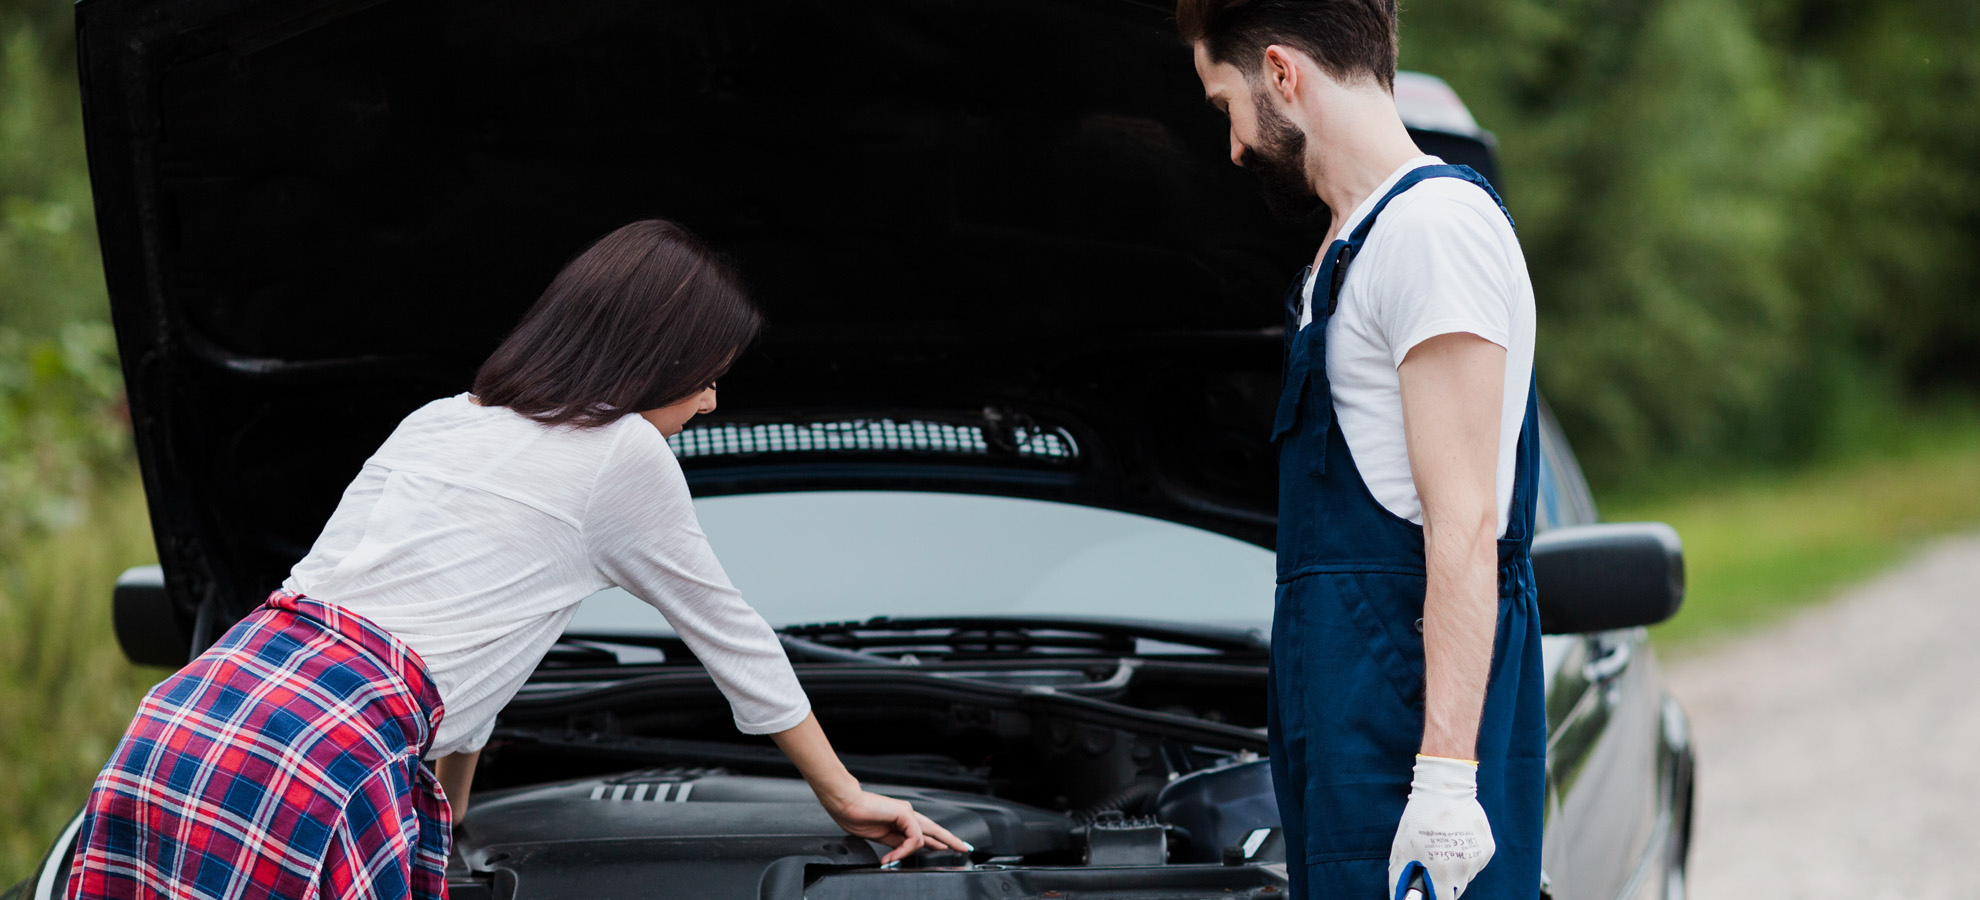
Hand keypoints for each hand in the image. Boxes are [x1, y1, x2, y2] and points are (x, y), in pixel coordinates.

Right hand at [821, 788, 973, 864]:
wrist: (844, 804)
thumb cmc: (856, 816)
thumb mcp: (880, 837)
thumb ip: (896, 843)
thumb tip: (906, 852)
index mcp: (901, 820)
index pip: (926, 832)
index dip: (938, 840)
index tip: (949, 847)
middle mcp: (908, 814)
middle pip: (935, 830)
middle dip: (951, 840)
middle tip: (965, 848)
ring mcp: (908, 812)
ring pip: (926, 836)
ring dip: (906, 853)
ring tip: (890, 860)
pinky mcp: (905, 813)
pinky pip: (914, 838)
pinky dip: (904, 849)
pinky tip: (892, 855)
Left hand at [1388, 756, 1494, 899]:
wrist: (1444, 788)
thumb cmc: (1418, 818)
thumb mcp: (1401, 849)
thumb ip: (1400, 879)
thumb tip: (1400, 899)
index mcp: (1442, 871)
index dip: (1435, 898)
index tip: (1430, 891)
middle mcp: (1464, 868)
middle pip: (1456, 890)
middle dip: (1444, 883)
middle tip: (1433, 863)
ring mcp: (1478, 858)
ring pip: (1466, 876)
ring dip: (1456, 869)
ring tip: (1444, 846)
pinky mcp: (1488, 849)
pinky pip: (1476, 863)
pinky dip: (1467, 857)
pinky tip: (1456, 839)